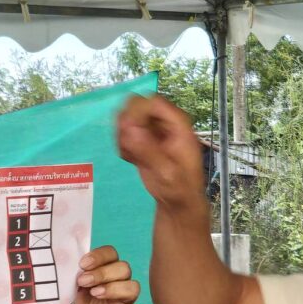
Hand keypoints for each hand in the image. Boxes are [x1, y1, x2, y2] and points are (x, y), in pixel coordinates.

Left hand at [49, 245, 143, 303]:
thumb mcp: (64, 287)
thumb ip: (70, 273)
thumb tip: (68, 259)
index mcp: (102, 270)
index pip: (111, 254)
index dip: (100, 256)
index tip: (82, 264)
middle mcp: (115, 283)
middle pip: (124, 268)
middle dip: (103, 273)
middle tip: (83, 282)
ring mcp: (121, 302)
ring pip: (134, 287)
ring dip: (114, 288)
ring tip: (95, 294)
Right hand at [117, 95, 203, 209]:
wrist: (177, 202)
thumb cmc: (180, 188)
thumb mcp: (166, 173)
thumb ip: (148, 150)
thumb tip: (128, 127)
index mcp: (178, 124)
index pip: (152, 102)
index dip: (136, 114)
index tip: (128, 133)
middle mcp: (164, 122)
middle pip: (136, 106)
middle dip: (127, 127)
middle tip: (128, 149)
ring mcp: (152, 129)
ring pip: (126, 119)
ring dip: (123, 138)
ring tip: (132, 158)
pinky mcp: (142, 139)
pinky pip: (123, 133)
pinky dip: (123, 147)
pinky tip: (133, 161)